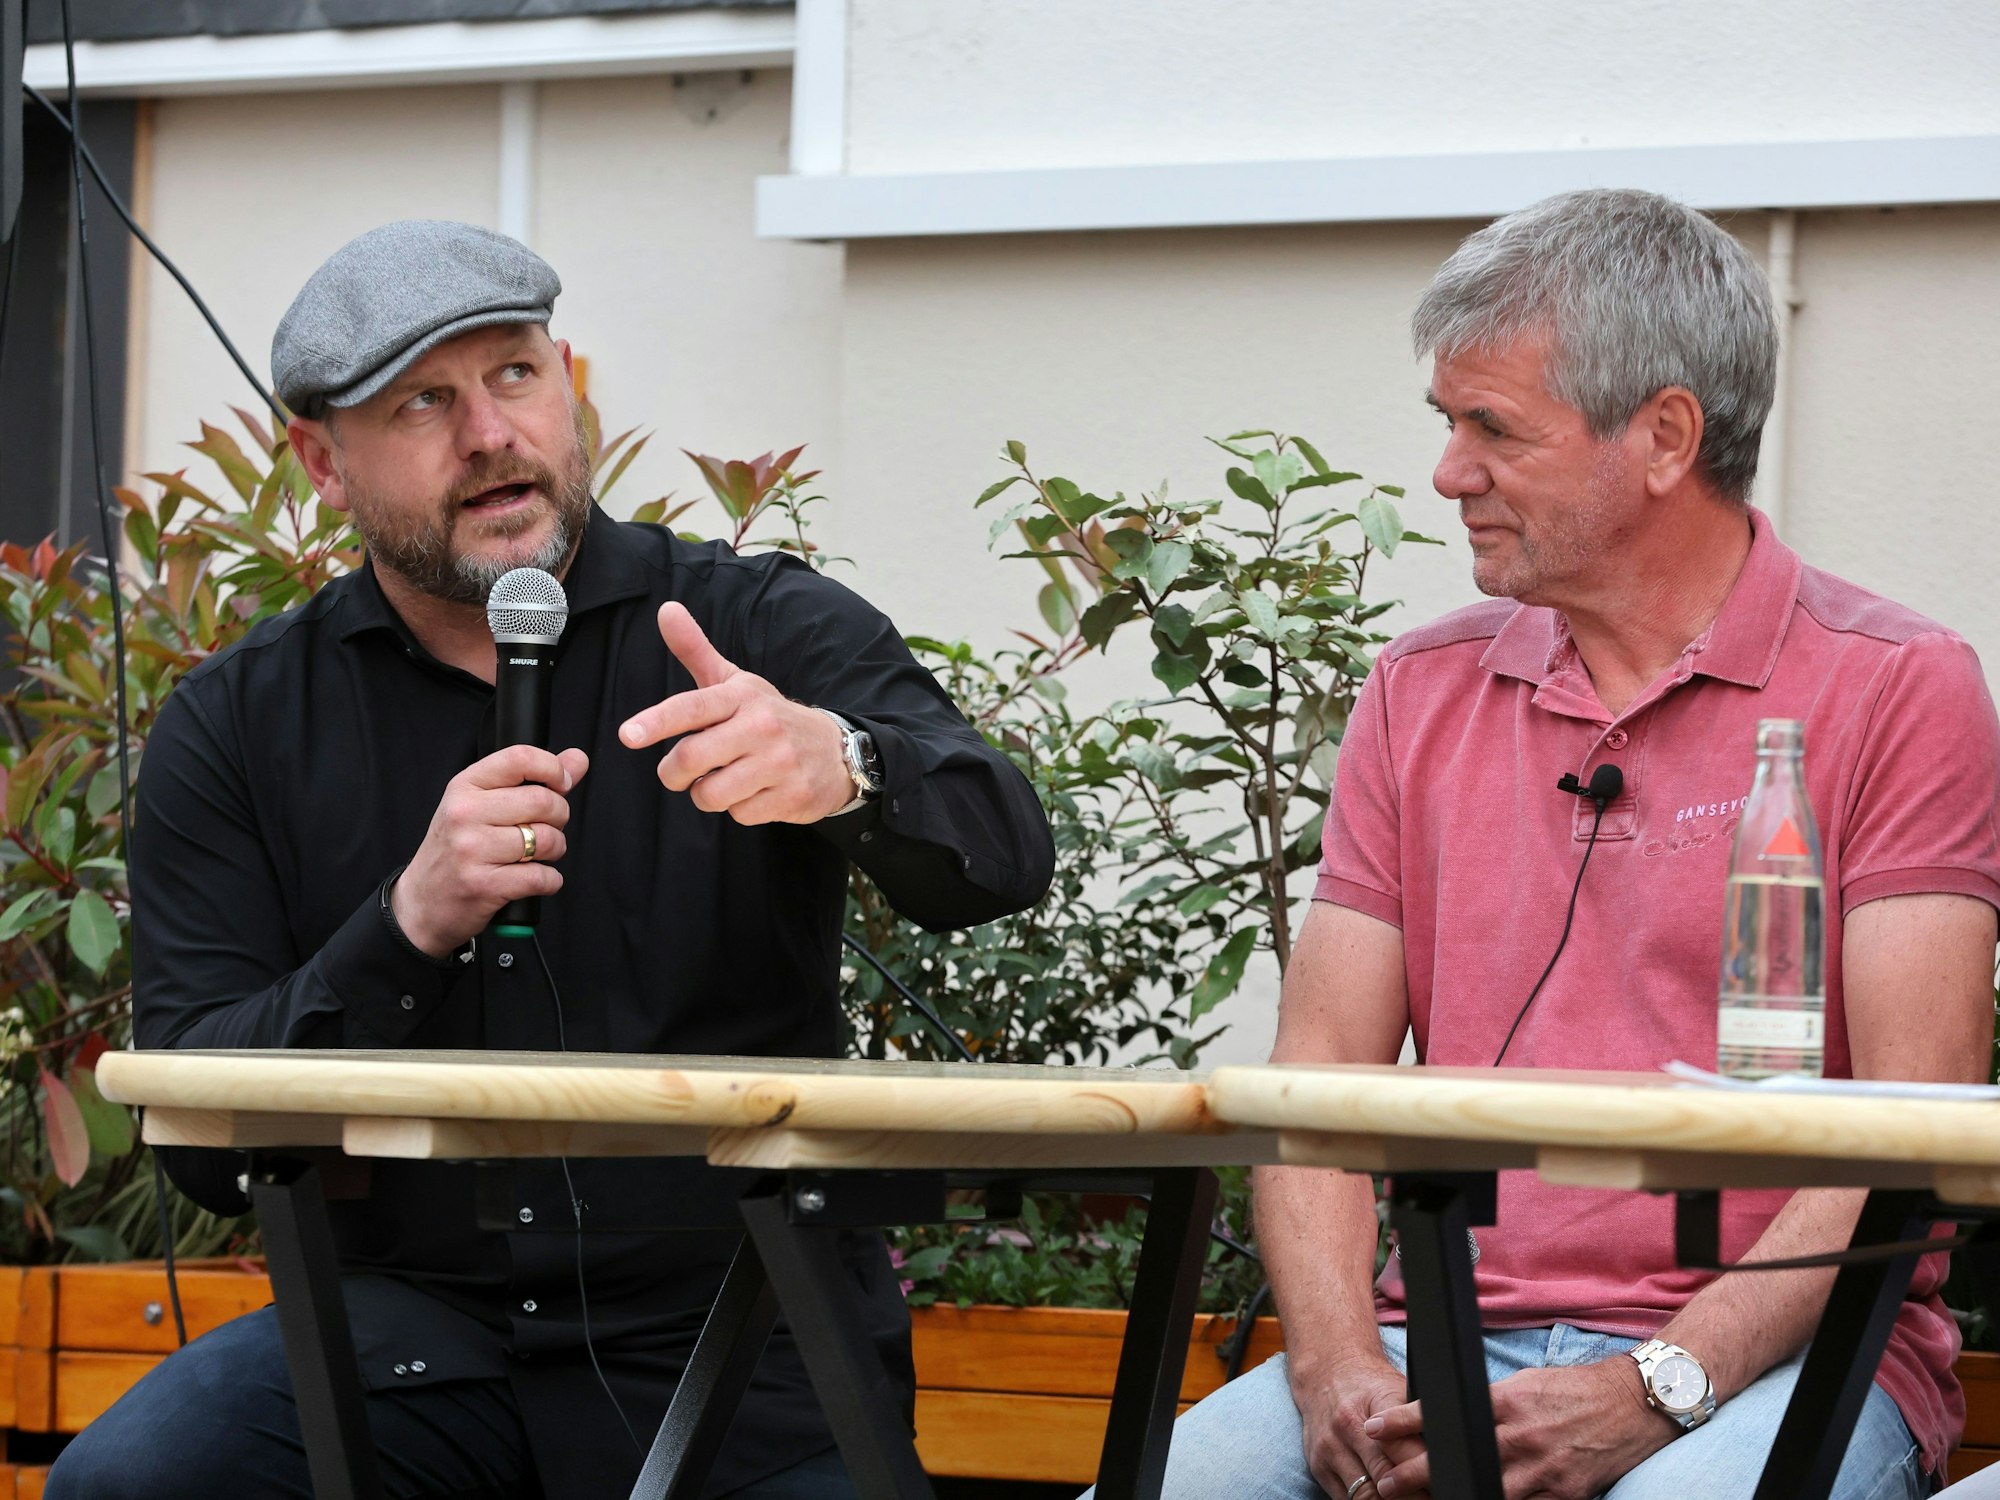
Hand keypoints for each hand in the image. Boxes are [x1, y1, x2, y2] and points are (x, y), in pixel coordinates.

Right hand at [392, 744, 589, 956]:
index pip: (520, 758)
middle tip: (546, 828)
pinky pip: (542, 877)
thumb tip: (577, 759)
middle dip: (559, 817)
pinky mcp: (483, 885)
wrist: (422, 903)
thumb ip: (533, 780)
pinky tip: (535, 879)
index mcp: (465, 787)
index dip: (553, 768)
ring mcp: (471, 849)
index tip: (561, 784)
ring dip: (555, 850)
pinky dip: (550, 880)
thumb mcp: (482, 806)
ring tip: (538, 855)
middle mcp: (464, 813)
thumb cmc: (456, 850)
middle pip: (542, 801)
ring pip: (547, 839)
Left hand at [618, 602, 853, 824]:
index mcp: (742, 697)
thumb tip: (665, 609)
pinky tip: (754, 792)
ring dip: (705, 794)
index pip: (692, 707)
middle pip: (691, 759)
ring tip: (723, 780)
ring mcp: (780, 763)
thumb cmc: (769, 717)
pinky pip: (740, 815)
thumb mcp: (736, 683)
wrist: (836, 751)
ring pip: (712, 794)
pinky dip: (738, 809)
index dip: (657, 721)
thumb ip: (696, 651)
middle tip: (678, 772)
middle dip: (673, 773)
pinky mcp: (792, 796)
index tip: (628, 735)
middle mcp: (762, 727)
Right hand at [1291, 1352, 1428, 1499]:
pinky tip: (1383, 1499)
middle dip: (1412, 1494)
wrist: (1326, 1374)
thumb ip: (1417, 1420)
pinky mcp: (1318, 1465)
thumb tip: (1448, 1449)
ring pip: (1365, 1494)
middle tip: (1430, 1498)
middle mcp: (1349, 1425)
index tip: (1439, 1484)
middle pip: (1385, 1475)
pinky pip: (1346, 1499)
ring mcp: (1330, 1447)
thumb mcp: (1398, 1391)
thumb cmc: (1370, 1387)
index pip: (1404, 1447)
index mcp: (1376, 1402)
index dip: (1423, 1472)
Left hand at [1365, 1357, 1673, 1498]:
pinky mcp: (1565, 1494)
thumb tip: (1451, 1419)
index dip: (1404, 1422)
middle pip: (1458, 1463)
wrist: (1629, 1406)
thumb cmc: (1573, 1391)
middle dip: (1417, 1475)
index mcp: (1508, 1402)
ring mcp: (1544, 1470)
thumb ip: (1490, 1405)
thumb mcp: (1525, 1385)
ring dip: (1455, 1497)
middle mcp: (1522, 1437)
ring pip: (1488, 1493)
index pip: (1445, 1414)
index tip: (1374, 1428)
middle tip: (1388, 1483)